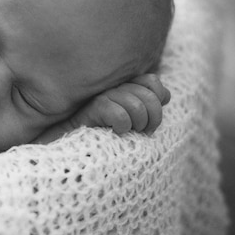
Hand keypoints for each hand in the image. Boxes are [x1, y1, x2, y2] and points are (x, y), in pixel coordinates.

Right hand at [34, 74, 170, 143]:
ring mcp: (100, 95)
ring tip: (128, 133)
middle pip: (149, 94)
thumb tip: (165, 95)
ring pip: (136, 105)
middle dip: (153, 117)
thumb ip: (146, 103)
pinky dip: (122, 127)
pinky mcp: (90, 108)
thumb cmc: (101, 136)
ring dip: (138, 124)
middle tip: (142, 131)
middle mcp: (111, 86)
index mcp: (121, 85)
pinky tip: (113, 132)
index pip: (152, 81)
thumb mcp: (129, 120)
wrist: (69, 152)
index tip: (149, 120)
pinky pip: (120, 115)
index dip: (158, 98)